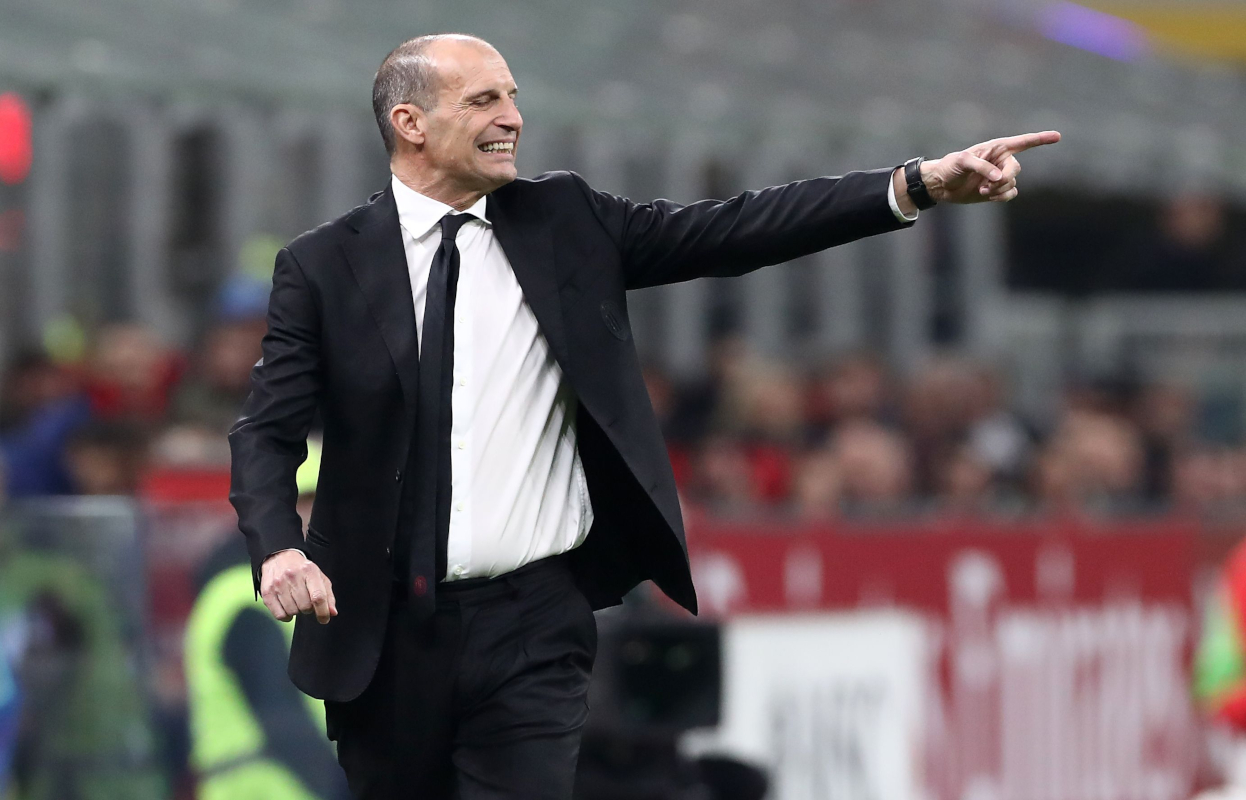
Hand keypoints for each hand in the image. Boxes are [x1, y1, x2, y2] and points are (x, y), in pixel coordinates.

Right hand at [260, 549, 337, 623]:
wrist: (279, 558)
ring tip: (296, 601)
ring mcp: (278, 584)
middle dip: (309, 608)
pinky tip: (288, 608)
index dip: (323, 612)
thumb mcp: (319, 577)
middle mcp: (293, 576)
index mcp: (309, 571)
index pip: (318, 596)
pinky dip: (286, 616)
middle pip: (305, 606)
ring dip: (297, 611)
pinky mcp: (267, 592)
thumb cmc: (302, 570)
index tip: (324, 619)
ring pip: (292, 611)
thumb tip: (332, 612)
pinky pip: (279, 615)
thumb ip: (328, 595)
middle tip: (306, 601)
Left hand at [920, 130, 1061, 204]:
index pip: (1023, 142)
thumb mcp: (962, 161)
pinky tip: (987, 196)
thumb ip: (981, 166)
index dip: (1040, 139)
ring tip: (981, 190)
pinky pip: (1010, 194)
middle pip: (1016, 170)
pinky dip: (1001, 197)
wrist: (941, 185)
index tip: (1057, 136)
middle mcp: (1002, 160)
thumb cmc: (950, 167)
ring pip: (1012, 184)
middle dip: (1004, 179)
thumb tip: (998, 177)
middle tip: (988, 184)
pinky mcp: (996, 190)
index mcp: (996, 148)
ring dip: (998, 190)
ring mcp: (1000, 176)